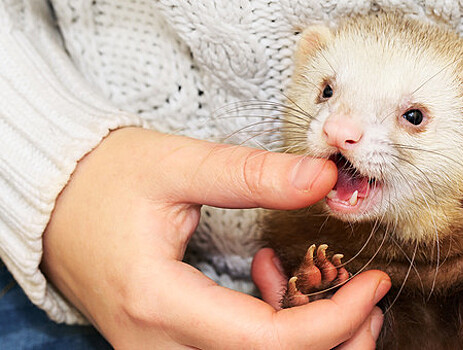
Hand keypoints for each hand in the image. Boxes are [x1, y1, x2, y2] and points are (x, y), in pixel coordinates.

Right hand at [42, 127, 390, 348]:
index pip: (267, 343)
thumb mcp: (177, 165)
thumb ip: (251, 174)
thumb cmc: (106, 179)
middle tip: (367, 298)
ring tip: (332, 291)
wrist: (55, 201)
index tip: (373, 285)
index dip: (334, 320)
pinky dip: (271, 334)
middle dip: (334, 342)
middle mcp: (156, 345)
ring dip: (307, 342)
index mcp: (158, 301)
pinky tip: (271, 285)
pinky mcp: (162, 345)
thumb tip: (321, 177)